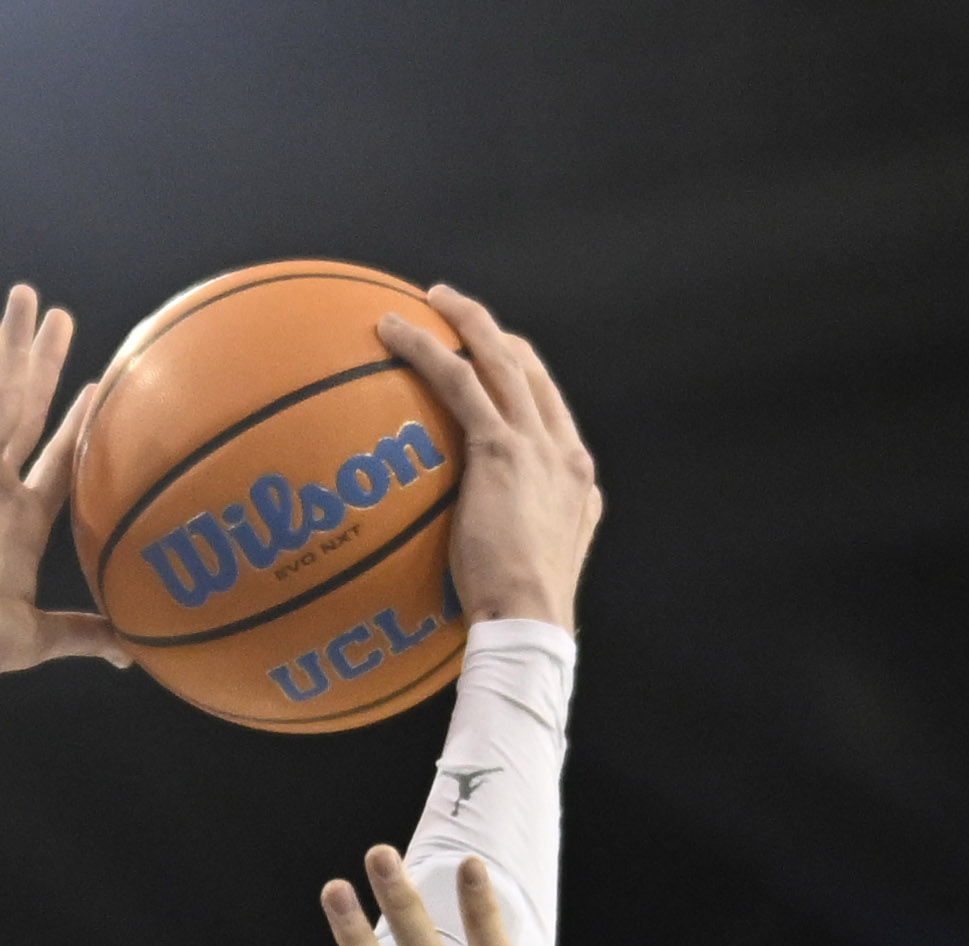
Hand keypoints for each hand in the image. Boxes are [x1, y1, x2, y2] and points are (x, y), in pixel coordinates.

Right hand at [0, 286, 128, 693]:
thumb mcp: (34, 638)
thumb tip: (132, 651)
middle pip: (28, 412)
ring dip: (14, 349)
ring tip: (26, 299)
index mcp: (23, 525)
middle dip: (43, 363)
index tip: (101, 386)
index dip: (78, 424)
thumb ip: (82, 634)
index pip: (58, 460)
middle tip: (61, 315)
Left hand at [378, 287, 598, 632]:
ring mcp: (536, 445)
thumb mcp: (534, 566)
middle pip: (531, 368)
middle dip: (493, 333)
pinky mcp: (501, 449)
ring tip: (427, 302)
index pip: (550, 404)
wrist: (532, 621)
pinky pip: (460, 380)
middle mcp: (563, 450)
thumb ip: (520, 537)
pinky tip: (392, 334)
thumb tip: (487, 536)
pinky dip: (428, 349)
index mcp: (576, 475)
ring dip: (464, 320)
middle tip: (455, 310)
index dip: (520, 372)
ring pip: (501, 359)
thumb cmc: (519, 614)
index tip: (490, 358)